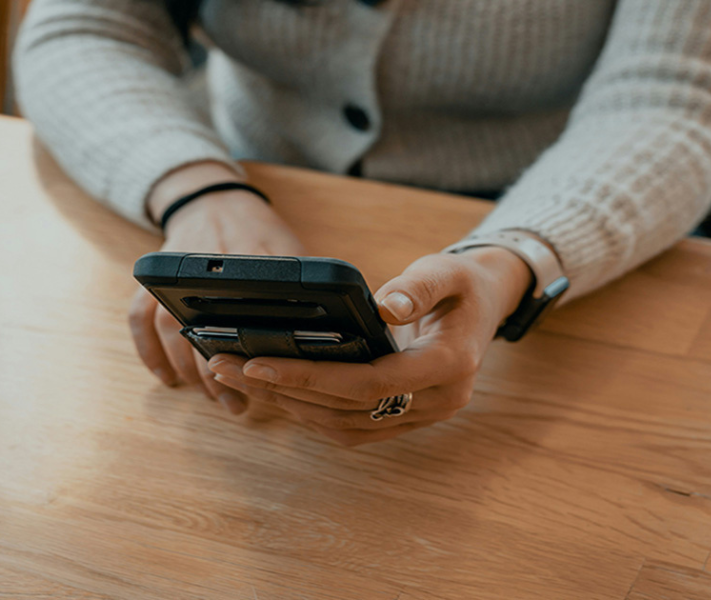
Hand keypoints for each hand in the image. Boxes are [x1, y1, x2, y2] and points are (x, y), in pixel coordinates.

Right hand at [129, 162, 305, 414]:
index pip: (249, 308)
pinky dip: (149, 352)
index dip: (254, 349)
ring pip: (171, 329)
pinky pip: (140, 318)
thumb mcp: (290, 248)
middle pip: (204, 327)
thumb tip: (332, 327)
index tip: (264, 378)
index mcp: (245, 261)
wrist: (214, 198)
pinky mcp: (154, 280)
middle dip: (218, 373)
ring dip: (189, 370)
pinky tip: (166, 378)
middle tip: (236, 404)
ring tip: (212, 397)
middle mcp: (205, 268)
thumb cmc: (258, 229)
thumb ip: (302, 283)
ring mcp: (175, 274)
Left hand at [207, 247, 532, 445]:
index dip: (309, 376)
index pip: (368, 384)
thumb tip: (385, 306)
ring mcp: (421, 416)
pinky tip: (274, 390)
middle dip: (280, 390)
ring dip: (288, 405)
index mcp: (448, 366)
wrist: (486, 306)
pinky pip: (350, 428)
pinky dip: (309, 412)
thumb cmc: (462, 284)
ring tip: (236, 378)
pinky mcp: (404, 419)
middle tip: (224, 367)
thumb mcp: (447, 271)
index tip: (256, 361)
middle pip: (345, 410)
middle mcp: (436, 402)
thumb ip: (419, 287)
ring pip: (343, 427)